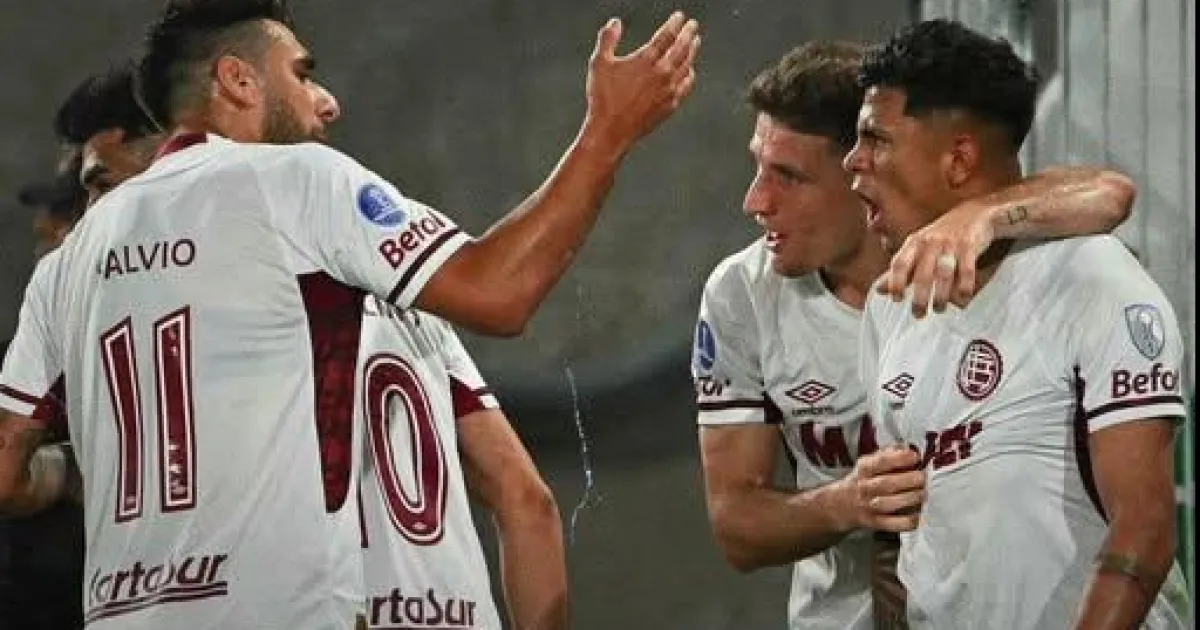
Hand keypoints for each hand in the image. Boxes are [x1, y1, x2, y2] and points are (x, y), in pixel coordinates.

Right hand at [582, 11, 700, 151]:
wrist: (611, 130)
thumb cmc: (603, 98)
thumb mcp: (599, 63)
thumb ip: (608, 39)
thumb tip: (615, 23)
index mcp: (646, 60)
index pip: (666, 36)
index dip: (674, 23)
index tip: (679, 16)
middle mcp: (662, 73)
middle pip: (682, 48)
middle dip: (688, 34)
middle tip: (693, 25)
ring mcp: (669, 90)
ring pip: (687, 66)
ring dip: (692, 52)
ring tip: (695, 42)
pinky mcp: (671, 105)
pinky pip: (686, 86)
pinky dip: (690, 75)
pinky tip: (690, 72)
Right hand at [837, 446, 924, 532]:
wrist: (842, 505)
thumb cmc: (864, 480)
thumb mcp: (870, 462)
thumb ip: (889, 454)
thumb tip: (909, 449)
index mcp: (865, 468)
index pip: (881, 461)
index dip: (900, 458)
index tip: (916, 457)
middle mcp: (866, 487)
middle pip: (888, 483)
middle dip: (910, 480)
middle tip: (923, 477)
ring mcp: (871, 507)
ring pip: (891, 504)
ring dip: (911, 498)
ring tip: (922, 493)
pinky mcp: (877, 523)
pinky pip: (895, 524)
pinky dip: (909, 521)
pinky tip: (919, 514)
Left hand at [876, 199, 995, 317]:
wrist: (976, 212)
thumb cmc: (942, 236)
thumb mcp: (918, 248)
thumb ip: (901, 270)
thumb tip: (878, 289)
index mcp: (914, 242)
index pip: (899, 263)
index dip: (896, 282)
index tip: (897, 299)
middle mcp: (930, 242)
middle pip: (922, 274)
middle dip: (919, 297)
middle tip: (918, 314)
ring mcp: (951, 244)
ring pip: (943, 275)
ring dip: (940, 296)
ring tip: (938, 309)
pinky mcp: (970, 246)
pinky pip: (966, 271)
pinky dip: (964, 288)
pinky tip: (961, 300)